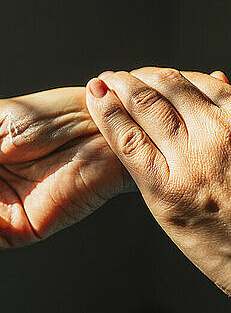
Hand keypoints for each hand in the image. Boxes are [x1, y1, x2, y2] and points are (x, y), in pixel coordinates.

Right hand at [86, 67, 230, 293]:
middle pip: (146, 101)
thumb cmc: (221, 238)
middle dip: (123, 83)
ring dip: (154, 75)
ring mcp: (227, 132)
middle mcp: (197, 154)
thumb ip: (147, 169)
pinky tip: (183, 80)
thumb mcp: (168, 212)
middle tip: (113, 79)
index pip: (124, 132)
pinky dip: (194, 78)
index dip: (104, 106)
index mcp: (168, 186)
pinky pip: (217, 84)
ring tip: (142, 76)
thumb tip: (131, 129)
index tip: (95, 92)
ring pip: (178, 83)